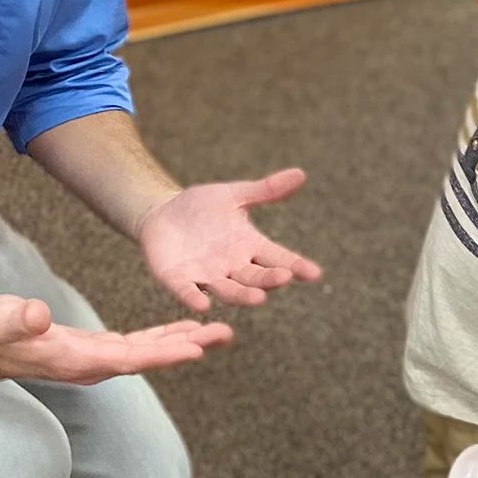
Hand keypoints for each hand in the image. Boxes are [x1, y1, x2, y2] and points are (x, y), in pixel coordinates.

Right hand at [0, 295, 232, 384]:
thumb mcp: (0, 319)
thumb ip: (19, 319)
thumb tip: (37, 315)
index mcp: (78, 359)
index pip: (130, 358)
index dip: (163, 352)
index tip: (197, 348)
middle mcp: (94, 365)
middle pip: (150, 357)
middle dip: (188, 346)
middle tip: (226, 334)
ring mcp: (97, 359)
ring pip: (150, 351)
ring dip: (184, 342)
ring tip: (219, 332)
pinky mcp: (97, 350)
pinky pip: (139, 346)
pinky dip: (164, 338)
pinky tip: (185, 332)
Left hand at [136, 168, 323, 310]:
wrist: (162, 214)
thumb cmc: (202, 207)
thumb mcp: (234, 195)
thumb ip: (265, 190)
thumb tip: (301, 174)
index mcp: (249, 246)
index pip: (278, 258)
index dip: (297, 266)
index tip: (314, 273)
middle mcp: (233, 267)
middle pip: (256, 277)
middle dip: (270, 279)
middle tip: (284, 278)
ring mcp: (207, 276)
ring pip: (229, 290)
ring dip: (243, 296)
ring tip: (258, 298)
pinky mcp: (179, 280)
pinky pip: (188, 292)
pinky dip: (194, 298)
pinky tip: (202, 304)